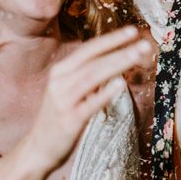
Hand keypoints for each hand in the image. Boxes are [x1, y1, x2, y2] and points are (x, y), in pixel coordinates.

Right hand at [23, 26, 152, 170]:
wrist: (37, 149)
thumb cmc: (58, 118)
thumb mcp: (69, 91)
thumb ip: (88, 77)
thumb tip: (116, 63)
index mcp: (61, 71)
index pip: (89, 49)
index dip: (110, 39)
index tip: (132, 30)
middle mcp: (60, 82)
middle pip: (93, 61)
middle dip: (120, 50)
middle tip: (143, 43)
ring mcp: (63, 100)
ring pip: (93, 77)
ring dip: (117, 64)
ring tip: (138, 56)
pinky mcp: (69, 120)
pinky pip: (90, 104)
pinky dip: (105, 92)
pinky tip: (121, 83)